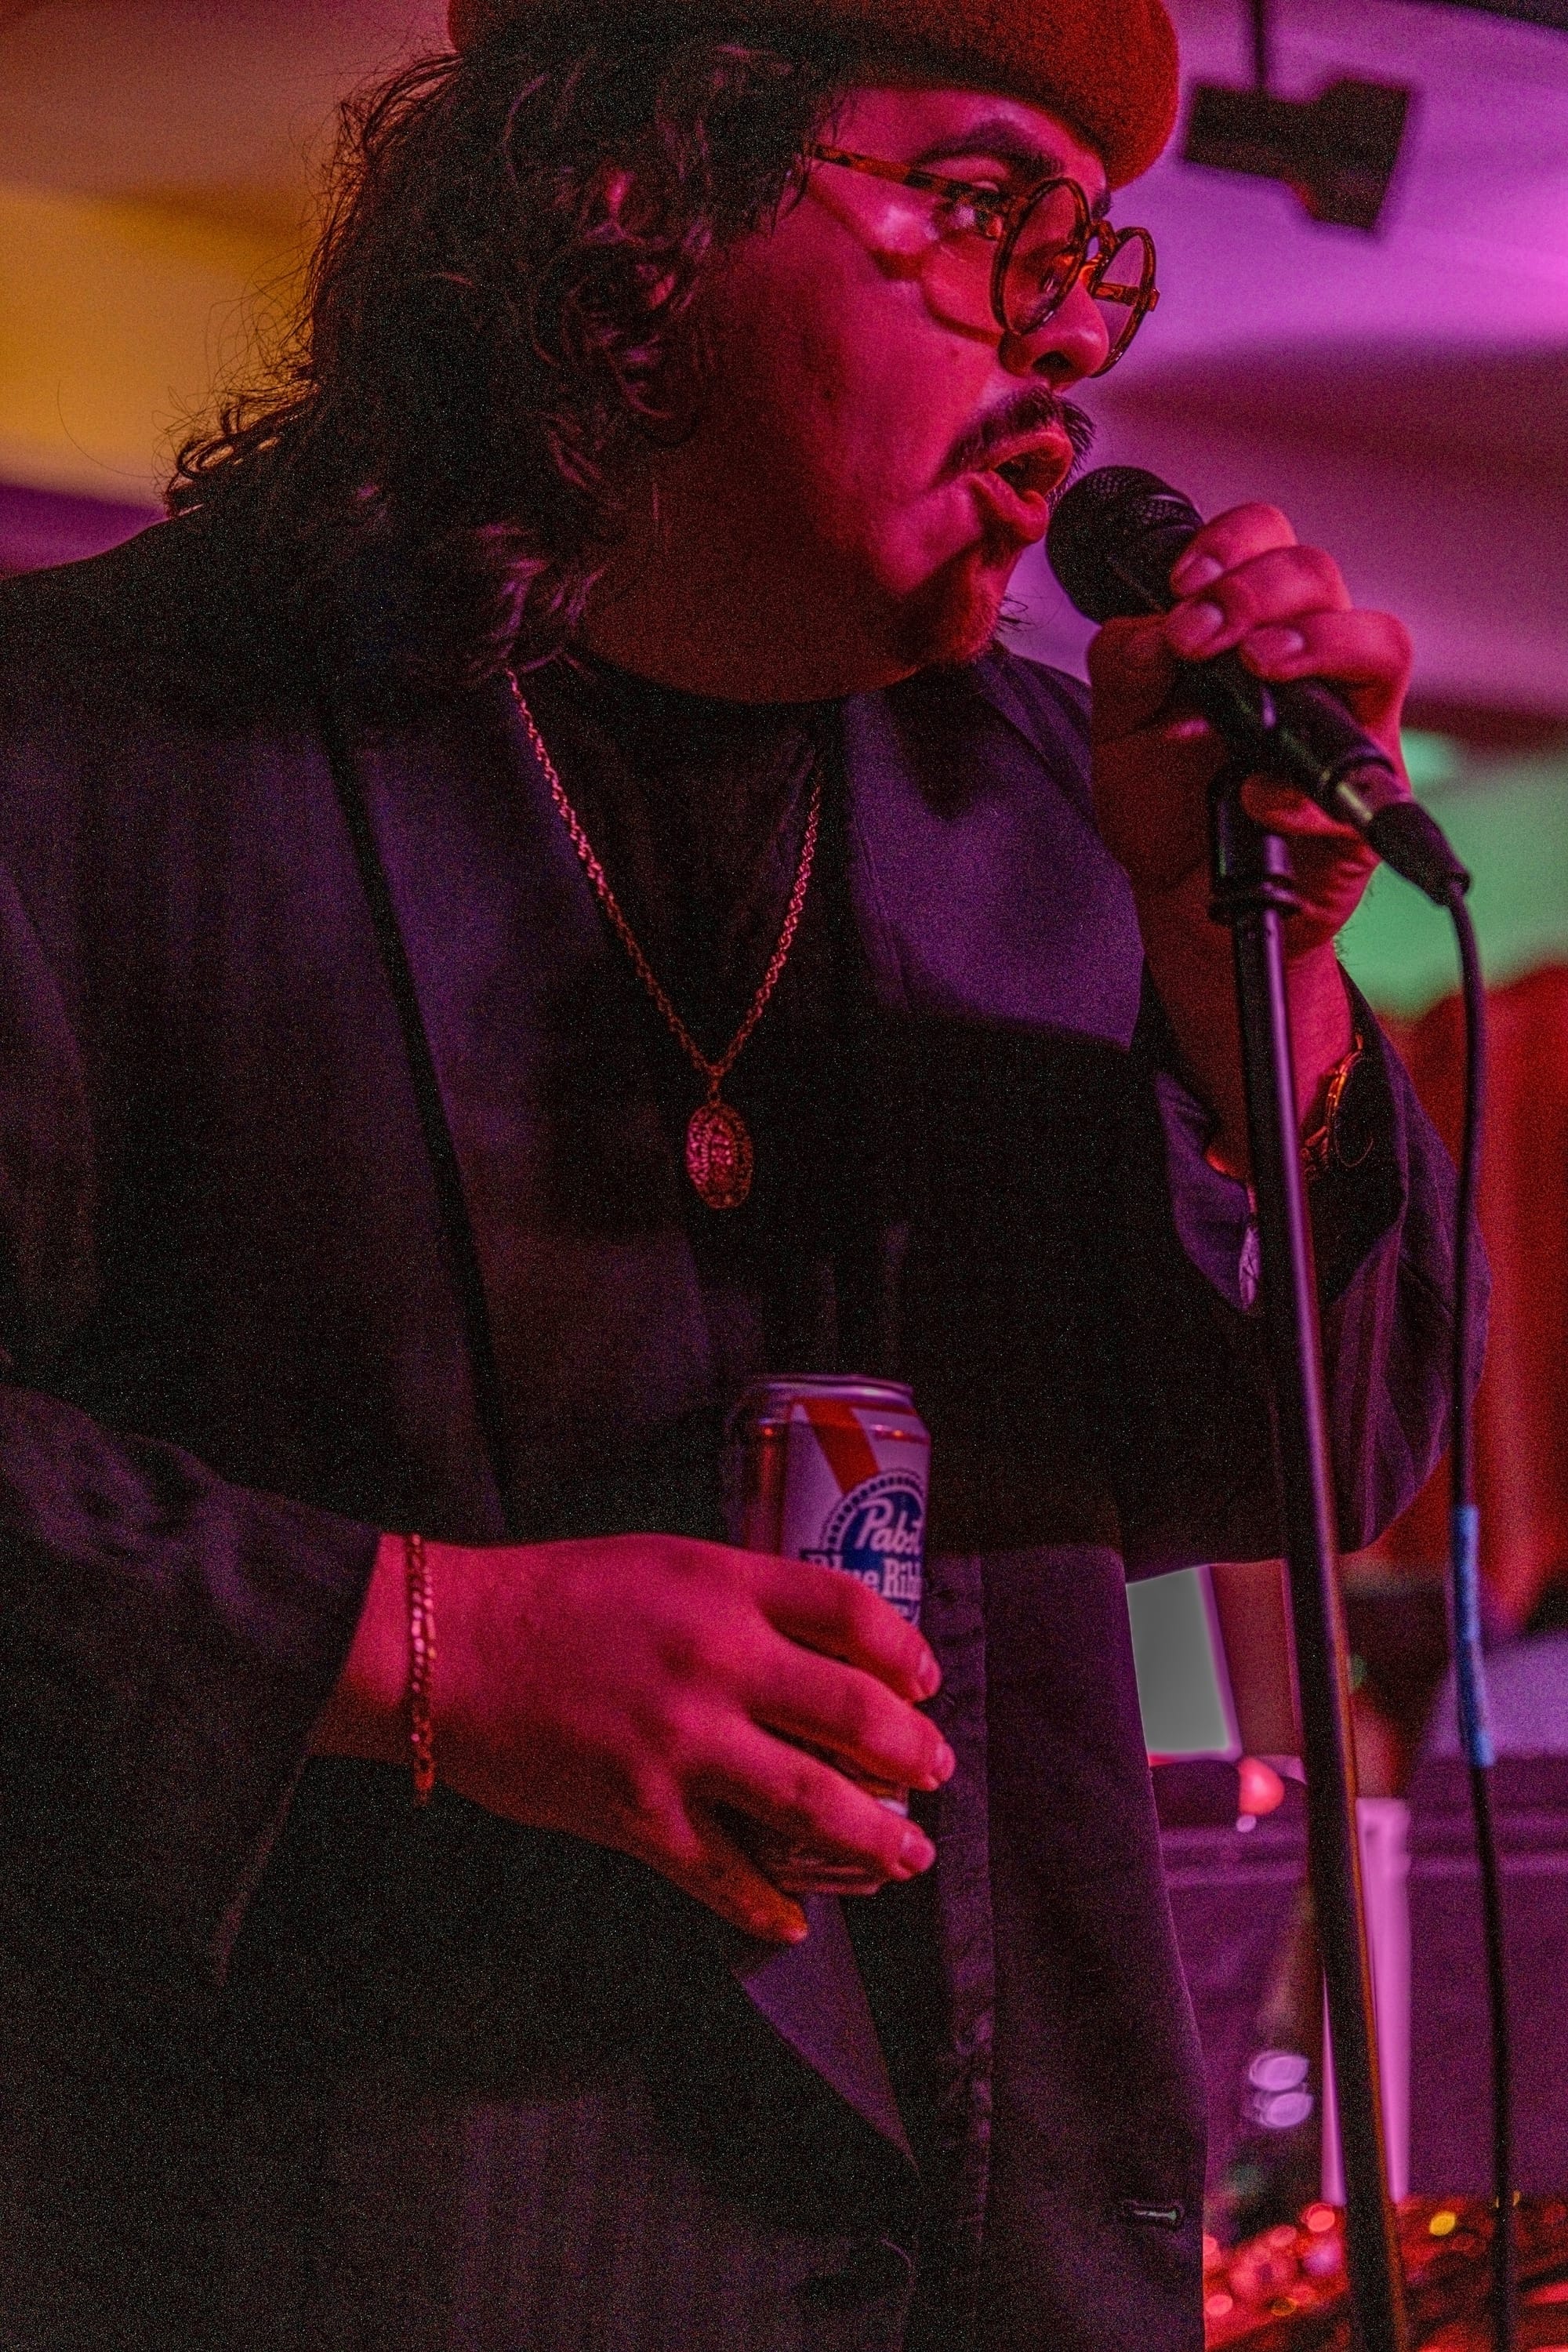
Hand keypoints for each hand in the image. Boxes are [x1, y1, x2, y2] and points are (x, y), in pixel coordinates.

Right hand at [319, 1532, 950, 1945]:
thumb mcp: (660, 1564)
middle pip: (856, 1712)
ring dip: (875, 1838)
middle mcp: (716, 1660)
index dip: (905, 1652)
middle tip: (932, 1774)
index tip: (923, 1682)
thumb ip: (735, 1602)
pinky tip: (795, 1921)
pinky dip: (771, 1908)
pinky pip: (728, 1876)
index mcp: (723, 1586)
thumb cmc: (549, 1596)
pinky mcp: (638, 1812)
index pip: (852, 1612)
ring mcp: (680, 1742)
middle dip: (913, 1754)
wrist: (445, 1645)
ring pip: (815, 1802)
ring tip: (906, 1854)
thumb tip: (812, 1652)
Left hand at [1085, 502, 1413, 1164]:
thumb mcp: (1118, 729)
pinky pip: (1360, 776)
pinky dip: (1300, 786)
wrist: (1178, 897)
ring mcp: (1346, 726)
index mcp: (1252, 626)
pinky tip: (1252, 794)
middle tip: (1201, 630)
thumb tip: (1155, 629)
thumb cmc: (1164, 802)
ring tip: (1260, 668)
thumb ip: (1125, 669)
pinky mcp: (1360, 802)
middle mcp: (1311, 662)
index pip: (1269, 542)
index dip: (1233, 542)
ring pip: (1380, 646)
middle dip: (1258, 590)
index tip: (1182, 579)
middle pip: (1323, 576)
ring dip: (1319, 644)